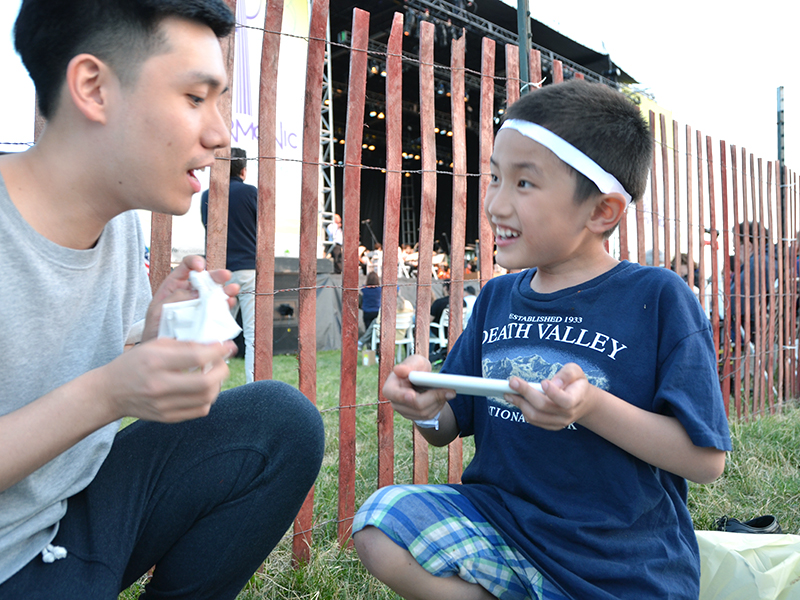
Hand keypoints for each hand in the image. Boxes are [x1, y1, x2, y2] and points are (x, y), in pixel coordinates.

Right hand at [97, 337, 236, 422]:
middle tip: (222, 362)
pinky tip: (203, 388)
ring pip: (207, 399)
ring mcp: (164, 405)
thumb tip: (213, 344)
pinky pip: (200, 411)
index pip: (196, 357)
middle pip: (206, 383)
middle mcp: (159, 386)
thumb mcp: (154, 345)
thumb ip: (184, 344)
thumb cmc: (133, 364)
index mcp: (155, 362)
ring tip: (213, 374)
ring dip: (217, 385)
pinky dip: (208, 398)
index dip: (218, 351)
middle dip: (222, 370)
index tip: (228, 346)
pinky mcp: (167, 418)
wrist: (110, 393)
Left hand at [141, 255, 239, 342]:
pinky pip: (220, 310)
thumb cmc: (154, 330)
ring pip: (216, 293)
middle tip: (225, 275)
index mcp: (176, 286)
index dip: (194, 262)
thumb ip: (174, 298)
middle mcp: (191, 293)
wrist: (161, 356)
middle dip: (217, 275)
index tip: (200, 266)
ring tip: (233, 290)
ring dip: (226, 290)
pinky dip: (227, 306)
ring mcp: (201, 305)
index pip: (186, 267)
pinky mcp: (209, 318)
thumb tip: (195, 293)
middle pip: (206, 278)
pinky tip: (229, 303)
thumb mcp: (157, 311)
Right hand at [382, 354, 454, 421]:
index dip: (403, 396)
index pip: (394, 395)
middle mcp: (395, 403)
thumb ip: (408, 365)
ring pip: (424, 413)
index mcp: (390, 388)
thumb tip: (399, 370)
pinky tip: (444, 398)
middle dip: (434, 397)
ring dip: (439, 402)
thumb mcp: (414, 362)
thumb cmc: (416, 367)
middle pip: (416, 405)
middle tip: (450, 391)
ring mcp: (405, 412)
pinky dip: (439, 407)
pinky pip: (428, 416)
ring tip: (449, 392)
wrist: (421, 378)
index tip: (413, 395)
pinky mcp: (415, 417)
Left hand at [506, 362, 595, 429]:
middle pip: (543, 406)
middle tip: (512, 382)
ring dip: (519, 403)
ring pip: (535, 416)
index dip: (553, 393)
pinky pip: (534, 421)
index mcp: (576, 399)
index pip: (565, 400)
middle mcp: (568, 414)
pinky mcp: (551, 426)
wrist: (582, 401)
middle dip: (526, 393)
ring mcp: (559, 422)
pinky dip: (523, 410)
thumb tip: (552, 383)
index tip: (543, 382)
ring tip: (508, 393)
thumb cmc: (576, 383)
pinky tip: (516, 400)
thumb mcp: (576, 371)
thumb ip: (567, 374)